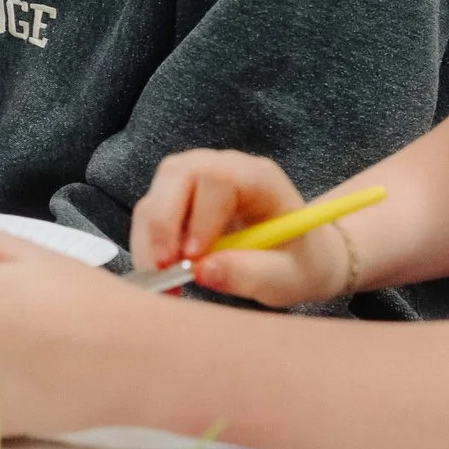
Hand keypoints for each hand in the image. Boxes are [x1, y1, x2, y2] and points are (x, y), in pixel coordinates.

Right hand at [132, 150, 346, 308]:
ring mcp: (198, 177)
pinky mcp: (180, 196)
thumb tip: (202, 271)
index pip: (218, 178)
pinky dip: (148, 245)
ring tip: (162, 281)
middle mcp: (225, 168)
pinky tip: (162, 274)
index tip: (194, 258)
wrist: (301, 256)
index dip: (199, 215)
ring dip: (149, 239)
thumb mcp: (287, 278)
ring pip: (156, 193)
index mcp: (260, 178)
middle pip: (177, 175)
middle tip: (163, 271)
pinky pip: (151, 212)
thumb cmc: (300, 263)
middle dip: (162, 225)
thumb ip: (251, 274)